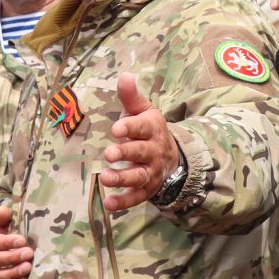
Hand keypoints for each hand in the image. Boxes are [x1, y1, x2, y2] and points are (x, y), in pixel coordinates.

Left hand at [101, 74, 181, 212]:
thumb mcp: (142, 111)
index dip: (129, 127)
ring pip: (139, 176)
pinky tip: (108, 203)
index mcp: (152, 128)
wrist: (172, 157)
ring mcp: (151, 171)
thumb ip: (131, 96)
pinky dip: (123, 202)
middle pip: (141, 152)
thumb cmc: (148, 130)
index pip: (142, 127)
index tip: (116, 128)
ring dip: (122, 178)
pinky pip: (137, 198)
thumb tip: (125, 74)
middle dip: (126, 153)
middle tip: (109, 154)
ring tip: (105, 178)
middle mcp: (154, 151)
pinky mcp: (147, 189)